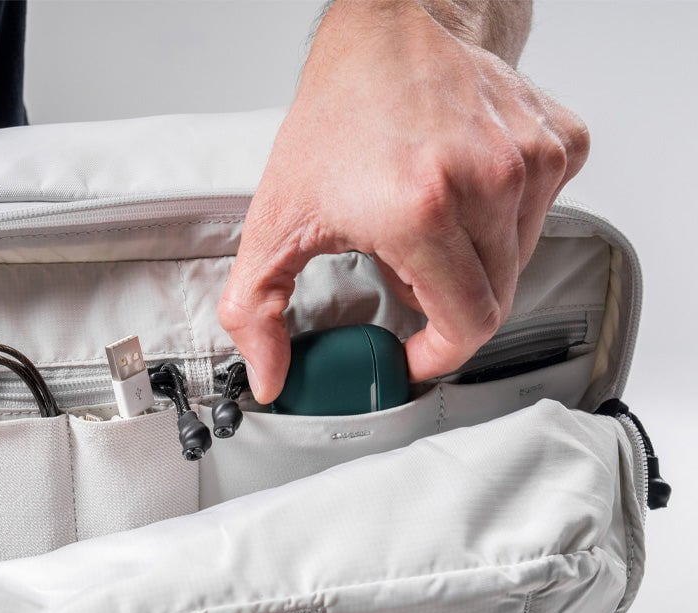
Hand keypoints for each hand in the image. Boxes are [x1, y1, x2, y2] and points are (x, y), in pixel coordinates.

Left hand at [218, 0, 589, 399]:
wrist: (391, 26)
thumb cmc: (337, 114)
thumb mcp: (274, 221)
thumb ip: (256, 311)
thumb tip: (269, 377)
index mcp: (423, 211)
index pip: (467, 326)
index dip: (438, 357)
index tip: (415, 356)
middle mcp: (489, 182)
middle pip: (492, 301)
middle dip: (445, 308)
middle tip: (402, 275)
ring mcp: (531, 160)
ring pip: (516, 263)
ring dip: (472, 265)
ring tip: (425, 227)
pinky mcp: (558, 143)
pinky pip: (540, 219)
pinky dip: (503, 224)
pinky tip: (463, 195)